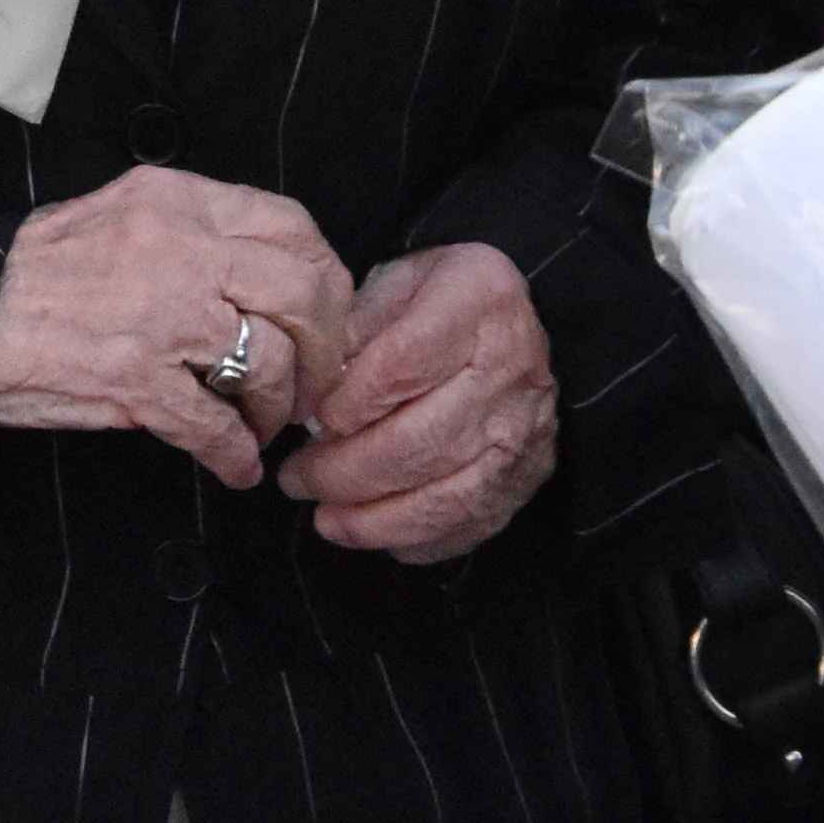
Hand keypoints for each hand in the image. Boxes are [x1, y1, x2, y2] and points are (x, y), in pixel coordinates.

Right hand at [0, 165, 358, 489]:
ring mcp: (159, 315)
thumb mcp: (115, 216)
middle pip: (301, 293)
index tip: (324, 316)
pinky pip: (215, 426)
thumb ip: (188, 231)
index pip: (291, 226)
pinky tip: (233, 467)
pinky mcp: (134, 380)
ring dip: (275, 408)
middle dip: (323, 348)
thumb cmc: (31, 273)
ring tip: (259, 426)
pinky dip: (234, 455)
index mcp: (174, 202)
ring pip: (268, 362)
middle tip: (314, 382)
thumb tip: (260, 275)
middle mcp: (178, 249)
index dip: (325, 279)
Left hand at [281, 245, 561, 562]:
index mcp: (478, 298)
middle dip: (344, 472)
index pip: (401, 365)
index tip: (309, 420)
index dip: (347, 403)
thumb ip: (351, 327)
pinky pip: (471, 523)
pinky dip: (418, 539)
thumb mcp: (392, 283)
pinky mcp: (527, 476)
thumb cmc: (436, 302)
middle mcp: (511, 367)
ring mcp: (525, 430)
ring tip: (325, 519)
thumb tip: (310, 395)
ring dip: (373, 519)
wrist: (511, 326)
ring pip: (446, 496)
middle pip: (420, 441)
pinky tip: (375, 534)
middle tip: (296, 479)